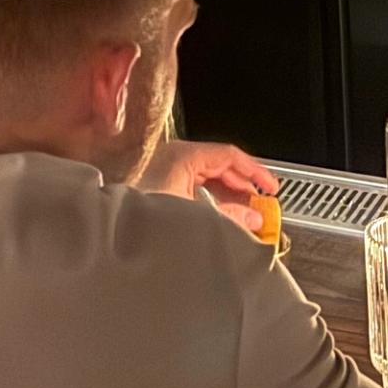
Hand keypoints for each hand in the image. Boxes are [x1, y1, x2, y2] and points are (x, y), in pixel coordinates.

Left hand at [138, 140, 277, 234]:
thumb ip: (230, 216)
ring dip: (229, 196)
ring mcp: (166, 170)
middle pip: (219, 166)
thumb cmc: (148, 218)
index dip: (254, 171)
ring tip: (247, 217)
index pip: (228, 155)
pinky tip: (223, 218)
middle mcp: (173, 159)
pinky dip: (213, 200)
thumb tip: (254, 218)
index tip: (271, 188)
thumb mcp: (197, 216)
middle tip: (262, 207)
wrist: (116, 232)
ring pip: (207, 178)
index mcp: (183, 157)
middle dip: (243, 187)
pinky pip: (195, 188)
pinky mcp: (161, 185)